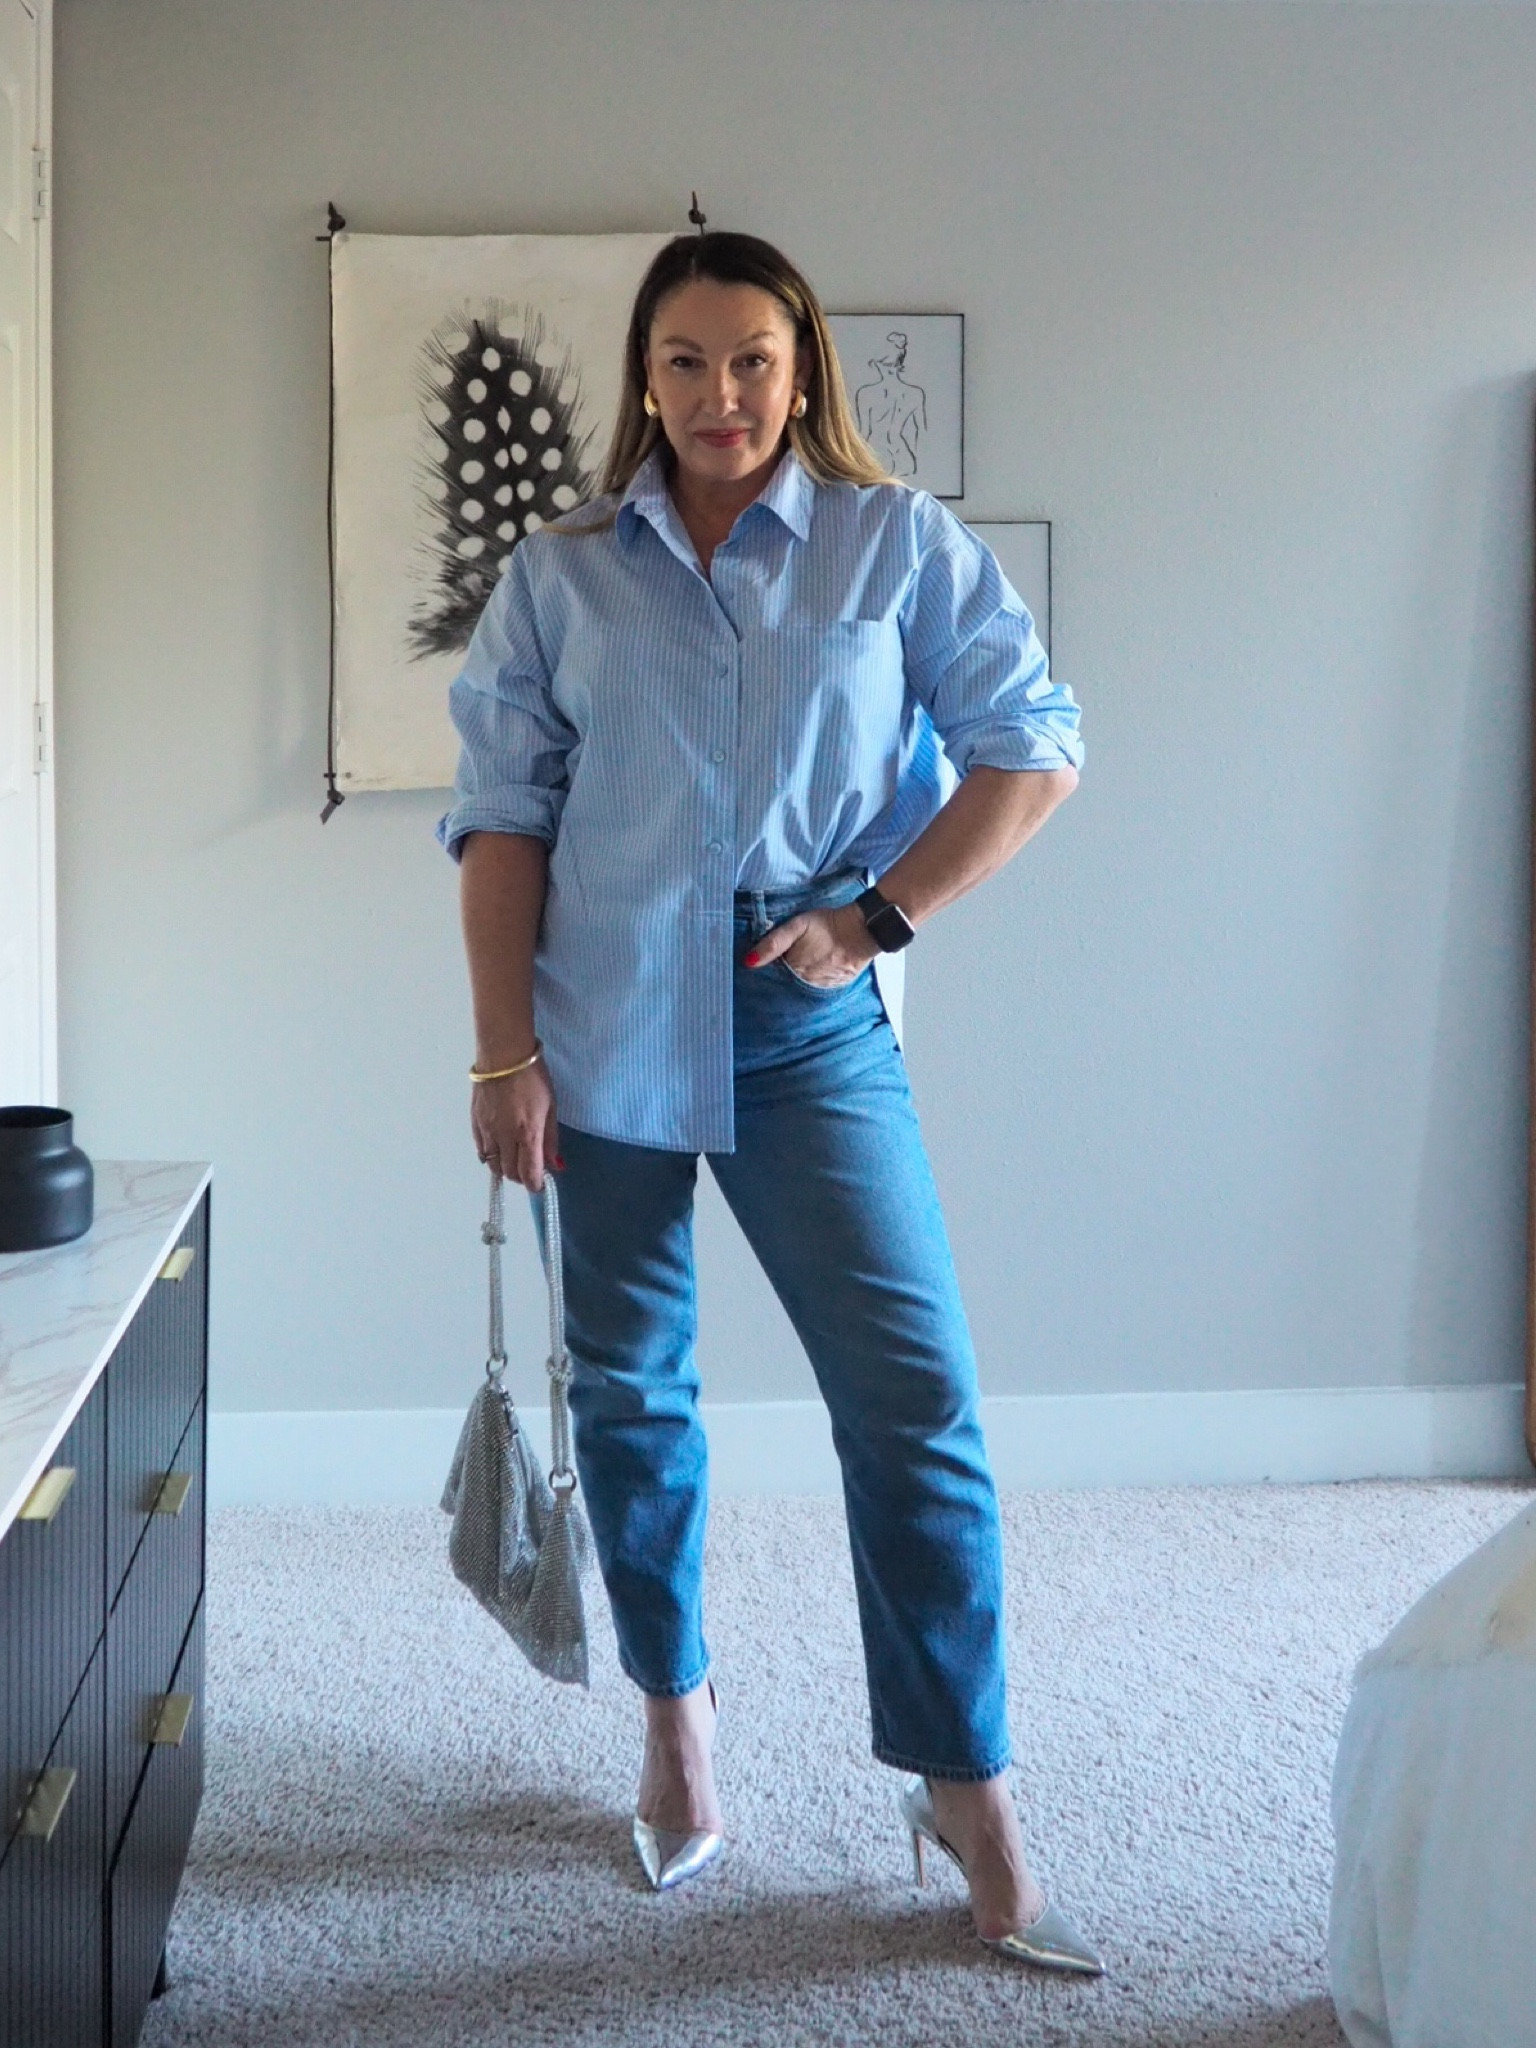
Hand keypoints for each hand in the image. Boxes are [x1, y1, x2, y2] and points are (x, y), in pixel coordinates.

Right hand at [471, 1059, 561, 1191]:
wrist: (502, 1055)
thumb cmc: (533, 1076)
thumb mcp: (551, 1105)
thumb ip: (551, 1138)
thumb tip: (555, 1164)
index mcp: (527, 1134)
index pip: (529, 1173)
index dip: (536, 1184)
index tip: (541, 1184)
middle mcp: (505, 1138)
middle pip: (510, 1173)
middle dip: (521, 1176)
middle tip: (530, 1169)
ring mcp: (486, 1131)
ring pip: (493, 1165)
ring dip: (505, 1168)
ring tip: (515, 1159)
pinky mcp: (474, 1123)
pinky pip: (481, 1151)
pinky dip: (491, 1156)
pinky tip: (499, 1149)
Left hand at [744, 904, 878, 986]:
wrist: (862, 931)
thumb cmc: (827, 925)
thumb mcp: (796, 926)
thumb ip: (772, 943)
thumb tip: (748, 962)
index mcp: (792, 970)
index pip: (770, 980)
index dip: (762, 976)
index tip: (754, 975)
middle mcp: (804, 985)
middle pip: (783, 990)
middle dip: (775, 986)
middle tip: (768, 979)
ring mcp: (819, 989)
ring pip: (798, 993)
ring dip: (791, 989)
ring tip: (789, 980)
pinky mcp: (832, 989)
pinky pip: (814, 994)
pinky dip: (808, 989)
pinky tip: (806, 980)